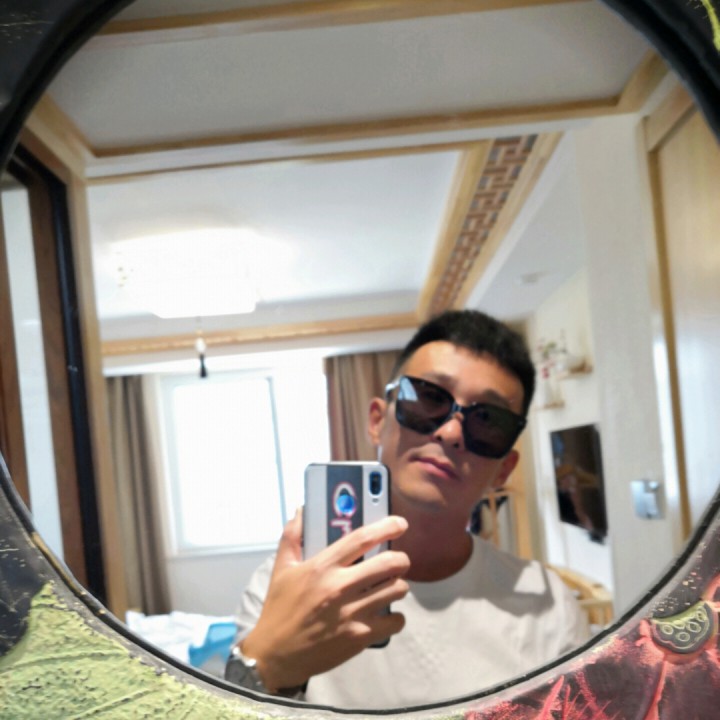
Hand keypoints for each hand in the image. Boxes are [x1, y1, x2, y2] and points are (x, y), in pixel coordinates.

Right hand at [241, 509, 409, 692]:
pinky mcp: (360, 637)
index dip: (386, 528)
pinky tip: (387, 614)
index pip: (362, 539)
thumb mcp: (281, 569)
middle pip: (389, 564)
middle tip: (398, 561)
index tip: (400, 524)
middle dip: (401, 559)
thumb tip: (302, 510)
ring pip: (396, 590)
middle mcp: (340, 586)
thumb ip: (293, 536)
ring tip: (390, 586)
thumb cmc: (279, 608)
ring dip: (398, 586)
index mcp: (323, 566)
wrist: (275, 655)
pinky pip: (395, 621)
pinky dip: (396, 617)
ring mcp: (352, 613)